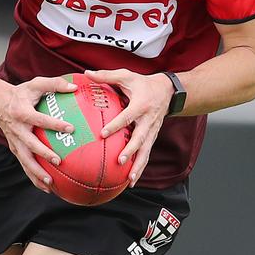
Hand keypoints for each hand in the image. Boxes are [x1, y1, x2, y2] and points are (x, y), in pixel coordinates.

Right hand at [0, 76, 76, 191]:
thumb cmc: (21, 93)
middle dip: (44, 154)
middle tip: (58, 161)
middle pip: (30, 145)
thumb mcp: (36, 84)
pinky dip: (34, 177)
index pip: (40, 120)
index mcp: (23, 113)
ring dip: (36, 173)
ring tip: (50, 184)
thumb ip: (55, 84)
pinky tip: (47, 188)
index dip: (55, 124)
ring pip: (25, 160)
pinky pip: (24, 165)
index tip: (70, 128)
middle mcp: (17, 130)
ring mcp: (15, 142)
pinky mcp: (15, 149)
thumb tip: (75, 87)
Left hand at [84, 68, 172, 186]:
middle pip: (140, 139)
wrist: (168, 91)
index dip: (115, 125)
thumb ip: (106, 76)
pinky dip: (140, 168)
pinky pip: (146, 154)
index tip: (103, 134)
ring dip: (138, 166)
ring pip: (146, 151)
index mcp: (140, 105)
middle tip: (119, 160)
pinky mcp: (152, 138)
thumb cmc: (143, 83)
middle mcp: (148, 121)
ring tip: (129, 179)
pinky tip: (130, 180)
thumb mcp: (126, 76)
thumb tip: (86, 74)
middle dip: (130, 151)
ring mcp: (152, 131)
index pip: (127, 117)